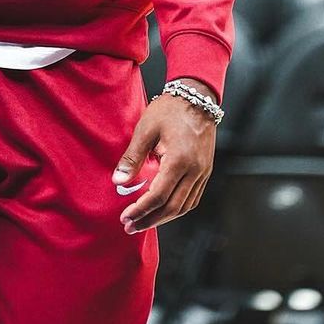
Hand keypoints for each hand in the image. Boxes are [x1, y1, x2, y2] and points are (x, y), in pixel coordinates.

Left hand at [111, 77, 217, 234]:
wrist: (196, 96)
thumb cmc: (169, 110)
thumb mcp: (146, 129)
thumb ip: (132, 157)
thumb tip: (118, 181)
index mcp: (179, 160)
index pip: (158, 196)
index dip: (140, 210)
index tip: (125, 217)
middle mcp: (195, 171)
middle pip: (172, 207)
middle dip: (150, 220)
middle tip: (130, 226)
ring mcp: (203, 172)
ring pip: (184, 206)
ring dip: (164, 218)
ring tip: (144, 222)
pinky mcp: (205, 171)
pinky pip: (192, 198)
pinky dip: (177, 208)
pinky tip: (163, 210)